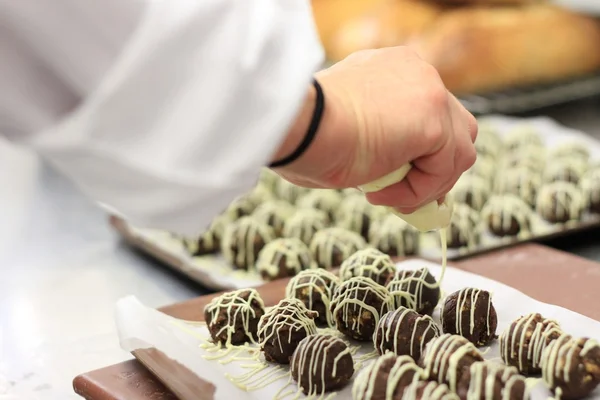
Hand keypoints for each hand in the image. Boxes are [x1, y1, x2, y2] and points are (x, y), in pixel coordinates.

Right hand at [271, 46, 476, 212]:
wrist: (296, 125)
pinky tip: (378, 194)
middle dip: (436, 168)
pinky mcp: (433, 120)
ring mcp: (430, 92)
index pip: (429, 111)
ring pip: (458, 152)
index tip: (394, 180)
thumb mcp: (345, 128)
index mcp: (393, 69)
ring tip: (386, 197)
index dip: (420, 152)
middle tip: (406, 196)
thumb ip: (377, 138)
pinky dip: (417, 191)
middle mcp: (417, 72)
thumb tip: (388, 176)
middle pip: (456, 128)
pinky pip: (443, 170)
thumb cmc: (302, 133)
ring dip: (425, 185)